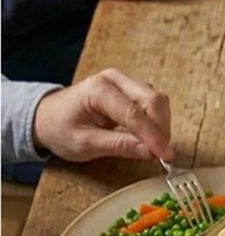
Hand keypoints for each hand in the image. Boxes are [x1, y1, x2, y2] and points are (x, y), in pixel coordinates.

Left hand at [33, 69, 173, 161]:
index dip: (153, 136)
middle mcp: (114, 80)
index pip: (134, 114)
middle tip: (162, 152)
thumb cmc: (60, 129)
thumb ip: (119, 146)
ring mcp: (124, 82)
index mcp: (98, 90)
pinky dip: (156, 120)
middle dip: (162, 127)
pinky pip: (152, 102)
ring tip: (155, 146)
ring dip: (161, 124)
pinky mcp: (130, 89)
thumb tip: (150, 152)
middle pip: (153, 100)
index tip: (165, 155)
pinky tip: (149, 136)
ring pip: (157, 100)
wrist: (47, 117)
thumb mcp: (85, 144)